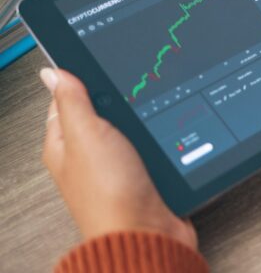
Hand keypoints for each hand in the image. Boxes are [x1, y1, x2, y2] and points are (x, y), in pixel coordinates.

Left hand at [39, 67, 197, 247]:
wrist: (148, 233)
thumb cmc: (108, 195)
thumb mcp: (86, 134)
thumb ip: (72, 101)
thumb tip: (54, 72)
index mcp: (65, 143)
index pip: (67, 99)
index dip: (84, 79)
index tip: (104, 63)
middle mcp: (91, 155)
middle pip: (105, 111)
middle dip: (123, 98)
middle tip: (136, 89)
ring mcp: (120, 165)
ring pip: (135, 127)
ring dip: (148, 119)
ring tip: (156, 112)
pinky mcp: (147, 174)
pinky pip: (156, 144)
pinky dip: (165, 137)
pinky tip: (171, 134)